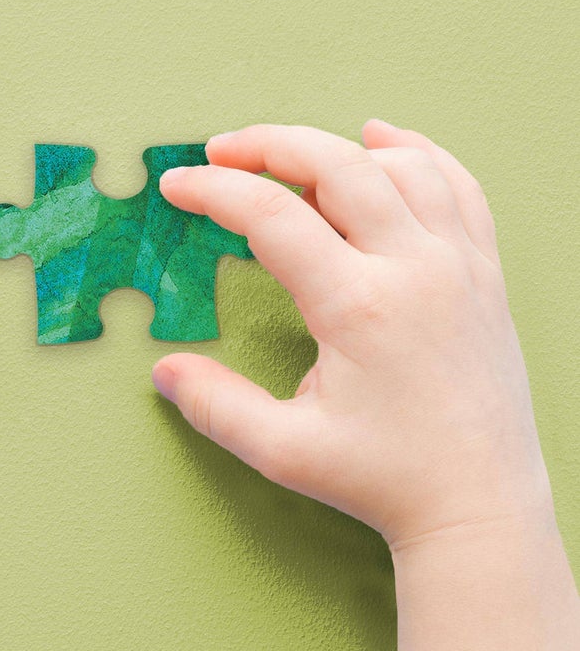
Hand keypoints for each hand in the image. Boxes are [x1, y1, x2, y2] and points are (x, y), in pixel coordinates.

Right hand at [153, 120, 551, 550]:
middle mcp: (415, 270)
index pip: (271, 216)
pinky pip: (459, 187)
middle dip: (268, 144)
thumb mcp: (283, 450)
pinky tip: (385, 144)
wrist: (479, 506)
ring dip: (338, 149)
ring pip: (401, 165)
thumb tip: (164, 369)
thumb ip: (215, 405)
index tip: (175, 186)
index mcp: (359, 307)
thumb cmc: (385, 480)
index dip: (213, 191)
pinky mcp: (486, 275)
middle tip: (220, 150)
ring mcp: (459, 266)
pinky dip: (419, 153)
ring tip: (290, 159)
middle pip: (337, 164)